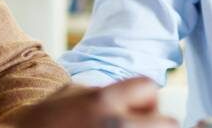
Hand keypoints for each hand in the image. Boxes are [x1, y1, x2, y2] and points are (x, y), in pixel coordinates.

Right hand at [14, 77, 177, 127]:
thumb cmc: (44, 121)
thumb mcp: (72, 91)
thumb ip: (107, 91)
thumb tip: (140, 97)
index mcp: (102, 102)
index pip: (149, 89)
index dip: (144, 99)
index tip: (132, 109)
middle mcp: (114, 127)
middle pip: (167, 123)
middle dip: (152, 122)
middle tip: (133, 125)